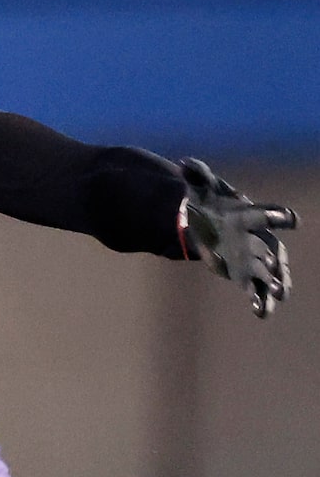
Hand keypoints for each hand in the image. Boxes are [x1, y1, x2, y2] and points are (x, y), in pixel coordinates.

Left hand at [181, 160, 295, 317]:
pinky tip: (262, 313)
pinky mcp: (247, 273)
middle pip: (271, 250)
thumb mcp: (202, 190)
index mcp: (249, 216)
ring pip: (270, 273)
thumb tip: (185, 163)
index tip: (292, 219)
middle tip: (279, 275)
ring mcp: (255, 257)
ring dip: (275, 285)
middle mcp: (258, 237)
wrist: (210, 223)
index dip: (277, 217)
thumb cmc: (210, 204)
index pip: (266, 215)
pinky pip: (258, 288)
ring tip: (278, 298)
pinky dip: (261, 300)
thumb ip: (197, 176)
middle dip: (275, 263)